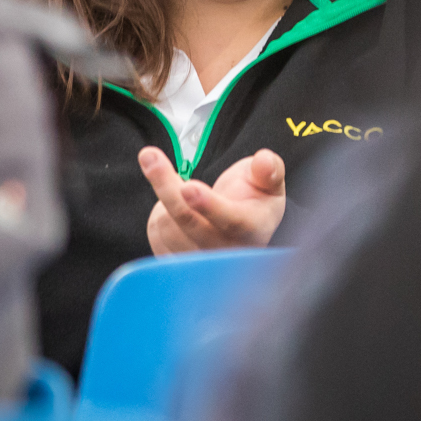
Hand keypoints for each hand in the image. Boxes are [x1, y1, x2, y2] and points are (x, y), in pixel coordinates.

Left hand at [140, 146, 286, 255]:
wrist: (242, 229)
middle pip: (188, 221)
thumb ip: (269, 170)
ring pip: (167, 225)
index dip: (209, 205)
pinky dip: (160, 213)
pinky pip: (156, 233)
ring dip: (165, 196)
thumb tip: (263, 161)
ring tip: (181, 186)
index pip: (230, 221)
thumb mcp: (270, 182)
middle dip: (167, 187)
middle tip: (150, 156)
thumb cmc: (256, 200)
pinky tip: (178, 206)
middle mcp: (225, 252)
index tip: (188, 187)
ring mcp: (199, 261)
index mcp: (252, 230)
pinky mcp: (177, 264)